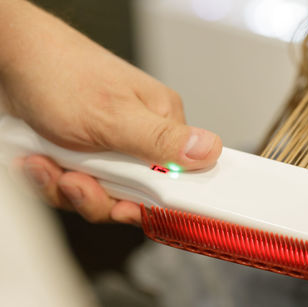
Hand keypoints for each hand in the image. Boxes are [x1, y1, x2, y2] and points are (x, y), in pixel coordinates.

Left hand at [0, 1, 221, 224]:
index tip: (124, 206)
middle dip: (97, 195)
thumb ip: (162, 140)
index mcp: (162, 122)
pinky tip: (39, 159)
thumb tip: (209, 150)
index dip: (152, 202)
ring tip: (49, 162)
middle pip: (134, 196)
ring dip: (66, 187)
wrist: (12, 60)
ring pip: (100, 195)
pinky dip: (52, 180)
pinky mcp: (85, 156)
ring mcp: (111, 149)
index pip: (178, 179)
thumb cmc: (61, 73)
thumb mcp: (113, 115)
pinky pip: (76, 188)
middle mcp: (140, 138)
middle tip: (76, 178)